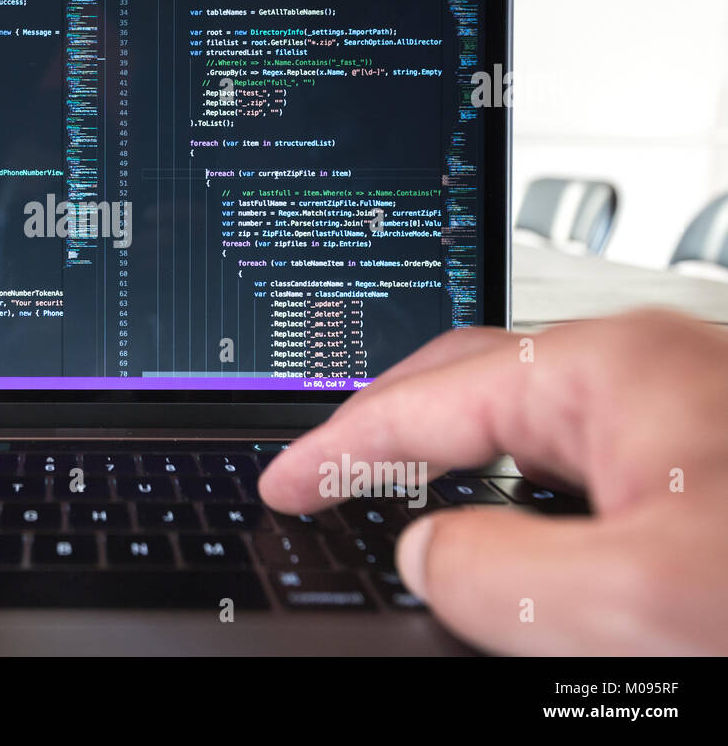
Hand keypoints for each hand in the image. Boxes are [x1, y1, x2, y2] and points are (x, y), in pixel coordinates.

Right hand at [258, 308, 727, 654]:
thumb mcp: (635, 602)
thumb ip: (493, 575)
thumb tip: (427, 557)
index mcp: (611, 370)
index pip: (423, 401)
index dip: (336, 449)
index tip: (285, 485)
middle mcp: (645, 371)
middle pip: (465, 384)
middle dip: (384, 430)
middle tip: (323, 475)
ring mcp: (679, 411)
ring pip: (525, 422)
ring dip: (454, 459)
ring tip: (398, 488)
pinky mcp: (705, 461)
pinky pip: (575, 457)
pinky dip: (514, 486)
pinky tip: (511, 518)